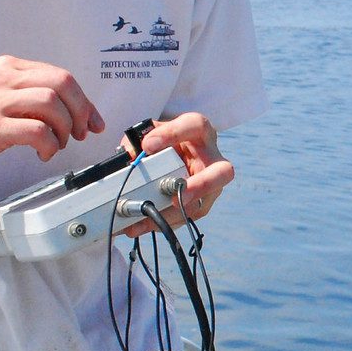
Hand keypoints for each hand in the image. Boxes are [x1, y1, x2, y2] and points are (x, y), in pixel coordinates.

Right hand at [0, 56, 106, 183]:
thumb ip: (30, 97)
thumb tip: (75, 111)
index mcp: (7, 69)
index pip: (60, 75)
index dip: (84, 100)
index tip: (93, 121)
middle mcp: (1, 79)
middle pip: (62, 84)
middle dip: (81, 112)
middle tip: (80, 133)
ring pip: (52, 105)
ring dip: (64, 129)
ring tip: (56, 145)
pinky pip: (36, 131)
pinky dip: (49, 144)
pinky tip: (43, 153)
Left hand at [122, 112, 234, 233]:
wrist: (174, 155)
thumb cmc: (165, 142)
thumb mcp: (152, 134)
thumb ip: (138, 141)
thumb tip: (129, 156)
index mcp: (200, 132)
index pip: (195, 126)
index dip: (173, 134)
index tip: (147, 145)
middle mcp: (212, 158)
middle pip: (223, 172)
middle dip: (200, 186)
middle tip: (175, 197)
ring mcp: (211, 185)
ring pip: (201, 204)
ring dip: (173, 214)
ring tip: (146, 218)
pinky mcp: (201, 204)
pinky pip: (187, 217)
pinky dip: (165, 222)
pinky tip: (143, 224)